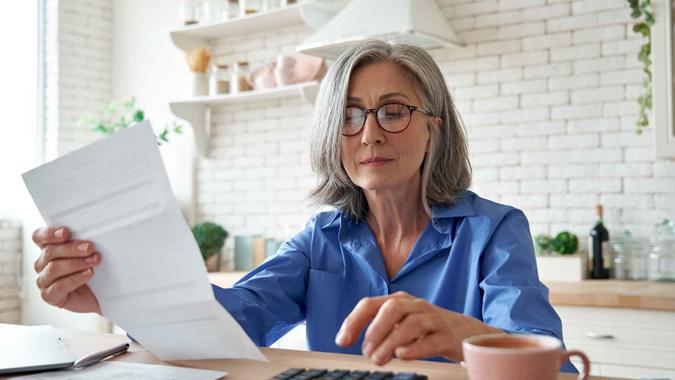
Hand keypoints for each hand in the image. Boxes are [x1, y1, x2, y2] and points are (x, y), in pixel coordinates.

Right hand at [32, 226, 101, 313]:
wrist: (99, 294)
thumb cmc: (93, 269)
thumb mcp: (89, 252)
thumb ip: (84, 242)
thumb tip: (93, 234)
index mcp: (48, 248)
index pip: (39, 237)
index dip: (49, 233)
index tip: (66, 232)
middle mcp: (42, 264)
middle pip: (50, 252)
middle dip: (72, 248)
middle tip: (90, 247)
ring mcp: (44, 280)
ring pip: (54, 268)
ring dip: (77, 263)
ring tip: (94, 261)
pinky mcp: (49, 296)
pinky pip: (59, 287)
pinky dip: (75, 279)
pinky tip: (88, 274)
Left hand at [335, 291, 503, 364]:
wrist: (465, 332)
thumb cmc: (426, 329)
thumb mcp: (400, 324)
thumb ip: (379, 330)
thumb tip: (355, 343)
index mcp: (399, 301)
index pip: (371, 304)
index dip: (354, 321)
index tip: (341, 341)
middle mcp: (416, 306)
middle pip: (392, 308)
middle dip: (375, 329)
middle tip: (365, 351)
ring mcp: (433, 319)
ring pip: (412, 323)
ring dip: (391, 341)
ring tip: (379, 359)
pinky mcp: (448, 335)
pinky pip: (432, 339)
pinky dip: (415, 347)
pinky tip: (402, 355)